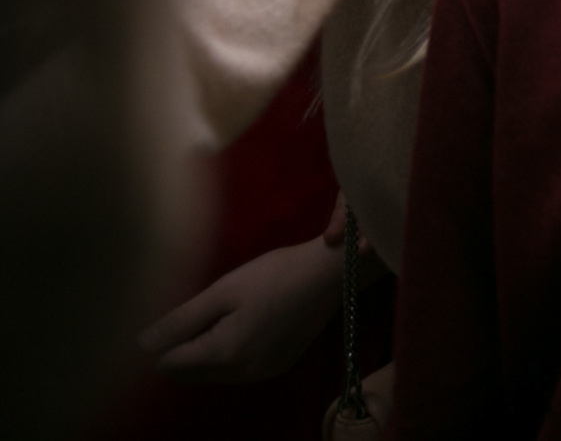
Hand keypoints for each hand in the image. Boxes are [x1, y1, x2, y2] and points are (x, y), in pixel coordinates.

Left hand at [138, 236, 339, 382]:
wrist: (329, 275)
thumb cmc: (274, 274)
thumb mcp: (222, 291)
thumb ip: (179, 321)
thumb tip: (141, 346)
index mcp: (225, 354)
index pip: (169, 363)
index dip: (165, 339)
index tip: (181, 312)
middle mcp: (241, 373)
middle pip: (188, 374)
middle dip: (183, 349)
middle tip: (201, 312)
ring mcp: (262, 373)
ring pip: (211, 374)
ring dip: (205, 352)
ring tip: (224, 315)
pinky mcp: (277, 367)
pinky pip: (235, 370)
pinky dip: (228, 353)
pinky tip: (244, 325)